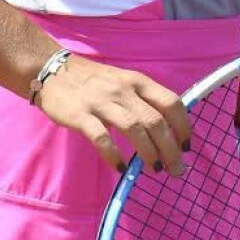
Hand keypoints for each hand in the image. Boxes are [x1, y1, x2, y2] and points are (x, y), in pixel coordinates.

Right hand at [34, 53, 192, 175]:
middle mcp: (123, 89)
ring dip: (149, 152)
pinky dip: (114, 155)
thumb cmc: (93, 80)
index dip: (183, 126)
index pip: (171, 102)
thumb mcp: (123, 81)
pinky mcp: (81, 115)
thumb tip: (168, 131)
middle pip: (156, 120)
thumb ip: (142, 100)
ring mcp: (102, 102)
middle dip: (170, 148)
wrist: (52, 70)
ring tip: (154, 169)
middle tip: (176, 169)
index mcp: (137, 80)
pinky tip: (121, 168)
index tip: (186, 147)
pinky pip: (102, 138)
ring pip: (134, 128)